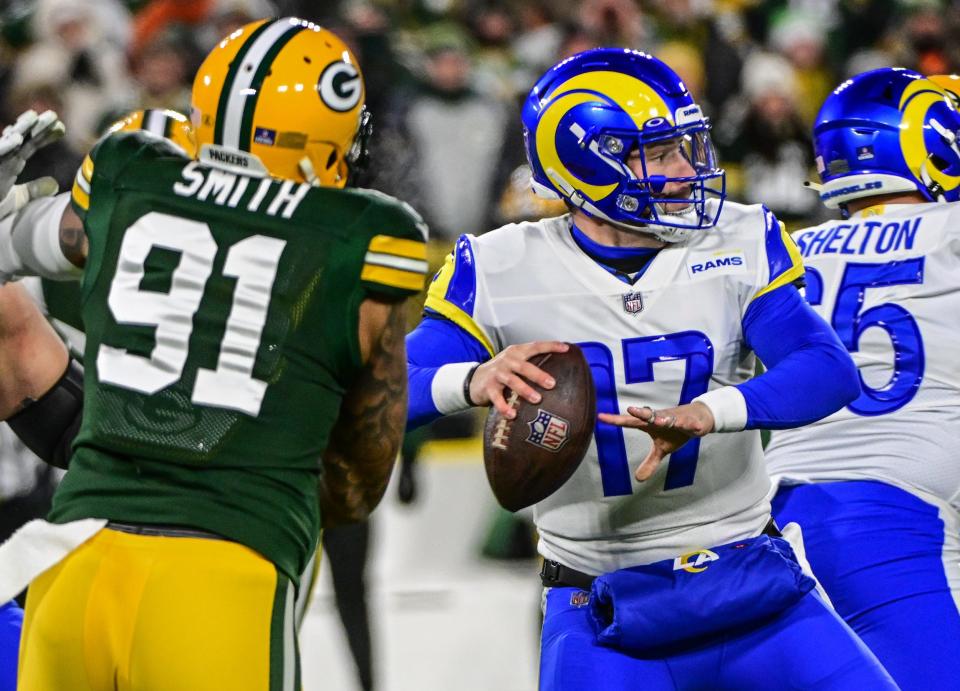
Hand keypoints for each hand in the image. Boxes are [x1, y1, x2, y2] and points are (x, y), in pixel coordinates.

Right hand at [0, 110, 64, 217]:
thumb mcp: (16, 198)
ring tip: (33, 117)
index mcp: (10, 163)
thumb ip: (34, 190)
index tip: (62, 127)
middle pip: (22, 138)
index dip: (45, 136)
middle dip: (37, 126)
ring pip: (8, 141)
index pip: (31, 145)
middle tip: (53, 115)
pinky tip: (16, 139)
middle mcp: (2, 158)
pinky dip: (5, 146)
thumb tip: (54, 184)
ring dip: (21, 129)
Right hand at [469, 341, 568, 417]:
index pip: (535, 346)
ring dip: (524, 390)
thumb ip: (531, 364)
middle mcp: (507, 361)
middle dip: (538, 374)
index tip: (565, 349)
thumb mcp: (515, 363)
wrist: (474, 379)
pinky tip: (513, 414)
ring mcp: (497, 374)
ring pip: (512, 381)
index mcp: (516, 352)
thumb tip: (558, 373)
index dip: (550, 346)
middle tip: (552, 384)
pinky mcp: (488, 388)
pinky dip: (505, 407)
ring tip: (536, 399)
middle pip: (523, 366)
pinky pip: (497, 398)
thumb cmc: (501, 372)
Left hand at [598, 402, 714, 481]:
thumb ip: (650, 462)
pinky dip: (691, 426)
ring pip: (670, 418)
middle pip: (649, 415)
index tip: (601, 416)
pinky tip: (693, 428)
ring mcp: (677, 419)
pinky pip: (691, 424)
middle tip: (630, 410)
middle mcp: (662, 418)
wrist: (699, 418)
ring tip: (659, 421)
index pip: (631, 422)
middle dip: (641, 413)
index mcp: (651, 424)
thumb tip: (638, 479)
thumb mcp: (662, 449)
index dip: (616, 420)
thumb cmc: (676, 431)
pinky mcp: (692, 422)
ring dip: (665, 419)